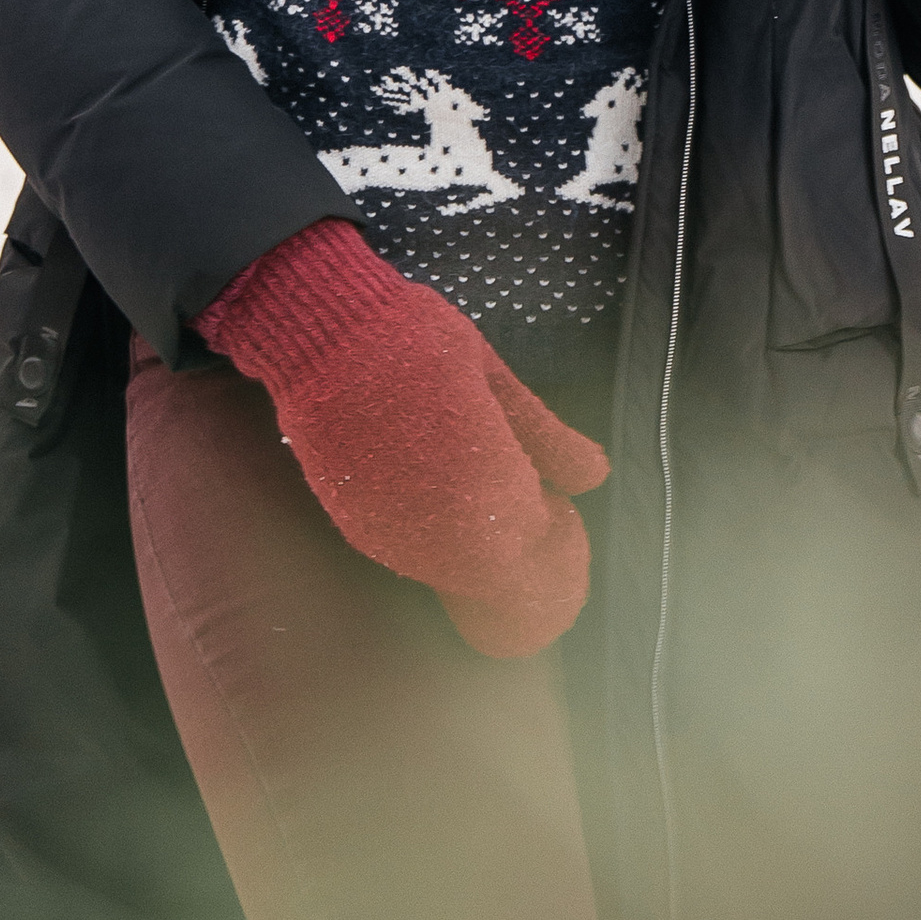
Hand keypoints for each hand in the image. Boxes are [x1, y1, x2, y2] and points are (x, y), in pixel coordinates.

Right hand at [196, 222, 606, 657]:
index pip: (540, 551)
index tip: (560, 507)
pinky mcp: (359, 531)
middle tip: (534, 508)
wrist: (325, 339)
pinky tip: (444, 495)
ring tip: (490, 496)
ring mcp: (396, 538)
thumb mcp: (497, 379)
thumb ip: (549, 438)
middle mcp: (443, 534)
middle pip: (500, 580)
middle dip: (525, 557)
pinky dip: (441, 540)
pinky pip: (416, 556)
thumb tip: (595, 477)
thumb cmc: (419, 344)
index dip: (558, 537)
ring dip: (482, 554)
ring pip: (456, 576)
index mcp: (491, 492)